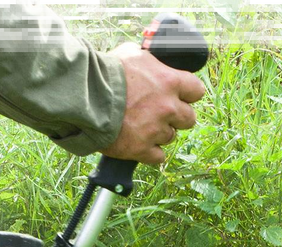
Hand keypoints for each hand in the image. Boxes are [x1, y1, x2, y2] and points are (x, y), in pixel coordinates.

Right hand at [101, 42, 205, 164]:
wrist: (85, 97)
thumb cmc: (105, 72)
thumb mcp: (131, 54)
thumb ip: (149, 61)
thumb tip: (151, 61)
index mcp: (170, 81)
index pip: (197, 91)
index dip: (187, 94)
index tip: (179, 96)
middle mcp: (168, 107)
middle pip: (189, 119)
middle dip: (176, 116)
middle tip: (160, 113)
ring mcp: (156, 130)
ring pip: (170, 137)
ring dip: (159, 133)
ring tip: (141, 126)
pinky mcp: (141, 149)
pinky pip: (158, 157)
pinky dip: (150, 153)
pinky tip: (140, 144)